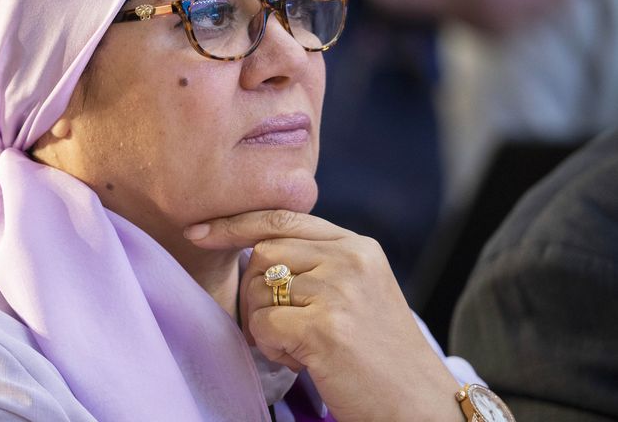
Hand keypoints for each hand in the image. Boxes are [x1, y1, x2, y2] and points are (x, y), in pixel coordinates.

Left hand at [185, 210, 462, 421]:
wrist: (422, 407)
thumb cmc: (381, 357)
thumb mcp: (360, 292)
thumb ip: (320, 264)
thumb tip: (255, 250)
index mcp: (359, 246)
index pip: (283, 218)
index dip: (236, 223)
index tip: (199, 231)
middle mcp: (351, 259)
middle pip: (264, 252)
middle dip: (253, 291)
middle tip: (281, 329)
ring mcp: (339, 291)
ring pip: (258, 288)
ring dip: (264, 323)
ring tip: (299, 347)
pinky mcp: (325, 327)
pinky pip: (261, 324)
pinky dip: (270, 347)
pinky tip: (301, 361)